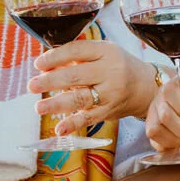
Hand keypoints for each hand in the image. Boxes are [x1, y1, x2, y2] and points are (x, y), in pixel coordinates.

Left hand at [28, 40, 154, 136]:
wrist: (147, 87)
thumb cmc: (120, 66)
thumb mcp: (104, 53)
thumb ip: (79, 56)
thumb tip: (47, 64)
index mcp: (106, 52)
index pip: (76, 51)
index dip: (55, 57)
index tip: (38, 64)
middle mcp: (110, 72)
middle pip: (76, 76)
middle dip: (50, 81)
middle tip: (32, 85)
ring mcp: (111, 93)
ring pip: (81, 98)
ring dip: (57, 104)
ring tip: (39, 107)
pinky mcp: (110, 111)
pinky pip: (89, 118)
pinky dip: (73, 124)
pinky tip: (59, 129)